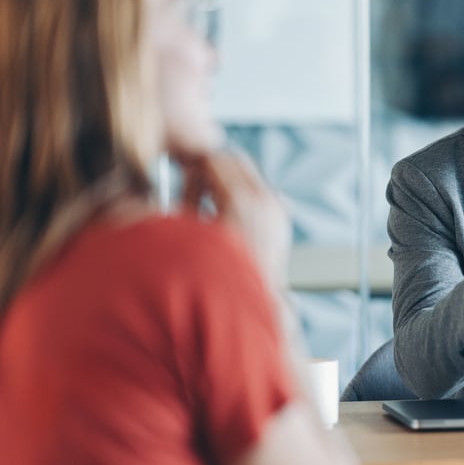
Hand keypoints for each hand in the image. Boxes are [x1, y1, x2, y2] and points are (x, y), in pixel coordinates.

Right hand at [180, 151, 290, 292]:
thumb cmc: (214, 275)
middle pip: (235, 161)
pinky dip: (242, 192)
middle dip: (211, 167)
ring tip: (206, 201)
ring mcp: (278, 209)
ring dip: (227, 179)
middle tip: (191, 180)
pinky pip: (260, 191)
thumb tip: (182, 179)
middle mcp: (265, 201)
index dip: (193, 161)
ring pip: (249, 174)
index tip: (180, 168)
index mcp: (241, 201)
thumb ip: (184, 199)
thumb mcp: (189, 232)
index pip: (215, 158)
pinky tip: (225, 213)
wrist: (249, 305)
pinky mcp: (282, 218)